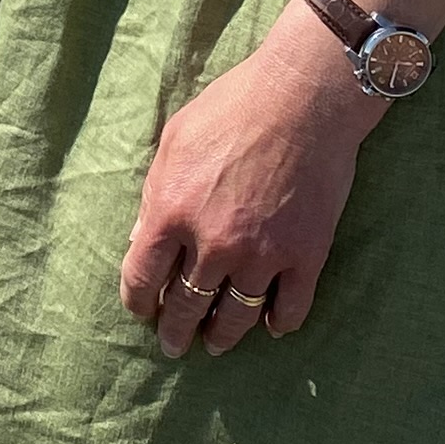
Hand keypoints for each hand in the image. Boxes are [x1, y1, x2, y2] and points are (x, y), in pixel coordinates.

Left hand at [118, 6, 378, 356]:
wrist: (303, 98)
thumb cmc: (232, 108)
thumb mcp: (174, 142)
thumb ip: (154, 194)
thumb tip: (143, 239)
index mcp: (171, 211)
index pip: (141, 277)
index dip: (138, 302)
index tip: (142, 311)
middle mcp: (213, 243)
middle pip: (186, 306)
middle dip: (176, 331)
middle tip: (174, 345)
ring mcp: (262, 254)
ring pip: (236, 317)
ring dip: (223, 336)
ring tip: (216, 345)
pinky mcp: (305, 256)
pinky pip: (289, 309)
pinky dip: (278, 323)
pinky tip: (270, 326)